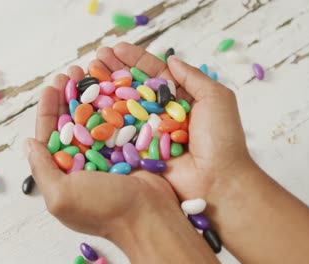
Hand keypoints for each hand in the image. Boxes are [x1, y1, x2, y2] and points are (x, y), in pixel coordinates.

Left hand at [27, 63, 217, 262]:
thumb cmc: (103, 209)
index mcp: (64, 171)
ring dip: (91, 94)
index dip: (49, 109)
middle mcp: (84, 160)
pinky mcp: (129, 148)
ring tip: (91, 71)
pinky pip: (118, 120)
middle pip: (73, 121)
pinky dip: (115, 102)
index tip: (51, 86)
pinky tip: (114, 85)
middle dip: (70, 95)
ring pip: (96, 117)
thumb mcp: (61, 195)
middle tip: (73, 71)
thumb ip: (42, 169)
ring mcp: (108, 153)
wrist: (149, 218)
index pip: (50, 135)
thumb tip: (28, 144)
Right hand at [95, 42, 255, 201]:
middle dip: (114, 73)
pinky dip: (103, 121)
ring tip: (86, 76)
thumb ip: (193, 77)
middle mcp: (161, 114)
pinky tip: (87, 106)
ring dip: (104, 92)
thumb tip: (171, 59)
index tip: (116, 49)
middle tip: (95, 59)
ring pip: (122, 109)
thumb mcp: (216, 98)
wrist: (217, 180)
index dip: (134, 61)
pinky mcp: (139, 151)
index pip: (153, 74)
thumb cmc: (222, 139)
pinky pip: (119, 134)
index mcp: (179, 99)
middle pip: (133, 88)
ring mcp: (148, 133)